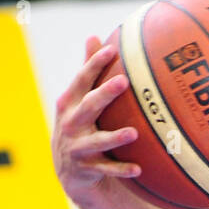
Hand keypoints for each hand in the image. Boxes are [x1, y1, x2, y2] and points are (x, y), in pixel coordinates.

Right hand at [52, 36, 140, 207]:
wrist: (69, 172)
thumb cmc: (80, 126)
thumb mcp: (79, 100)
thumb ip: (88, 72)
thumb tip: (93, 36)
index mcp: (70, 103)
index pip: (82, 79)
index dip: (94, 64)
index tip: (112, 50)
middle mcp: (70, 124)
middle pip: (89, 105)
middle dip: (105, 93)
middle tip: (124, 81)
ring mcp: (77, 147)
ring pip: (96, 141)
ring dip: (114, 137)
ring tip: (133, 133)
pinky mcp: (86, 169)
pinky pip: (106, 170)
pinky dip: (121, 170)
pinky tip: (139, 169)